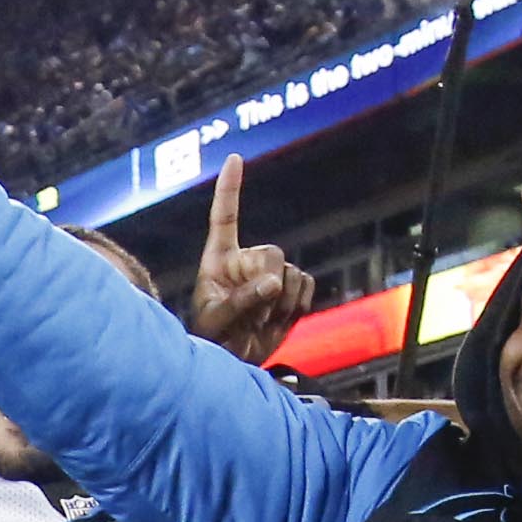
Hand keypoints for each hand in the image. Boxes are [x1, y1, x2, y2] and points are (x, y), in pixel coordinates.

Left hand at [185, 158, 315, 366]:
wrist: (234, 363)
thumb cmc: (213, 340)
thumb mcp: (217, 322)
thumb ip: (242, 301)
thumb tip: (274, 281)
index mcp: (219, 259)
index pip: (224, 217)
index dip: (229, 187)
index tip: (235, 157)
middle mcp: (246, 260)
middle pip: (272, 252)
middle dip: (268, 283)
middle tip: (255, 313)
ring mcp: (270, 273)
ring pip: (291, 273)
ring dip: (282, 302)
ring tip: (260, 322)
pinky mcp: (291, 289)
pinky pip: (307, 286)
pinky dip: (297, 306)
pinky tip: (278, 321)